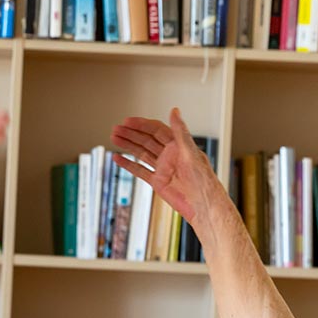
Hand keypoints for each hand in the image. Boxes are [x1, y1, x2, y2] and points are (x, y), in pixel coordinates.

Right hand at [109, 108, 223, 224]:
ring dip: (128, 146)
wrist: (203, 206)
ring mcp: (163, 168)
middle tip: (116, 129)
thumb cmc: (203, 181)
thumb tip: (174, 111)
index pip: (156, 130)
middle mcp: (170, 155)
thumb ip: (180, 132)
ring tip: (114, 138)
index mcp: (178, 146)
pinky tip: (118, 158)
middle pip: (146, 140)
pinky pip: (140, 171)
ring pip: (142, 153)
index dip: (142, 125)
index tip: (127, 121)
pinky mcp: (158, 182)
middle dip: (131, 134)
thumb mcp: (190, 153)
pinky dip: (129, 165)